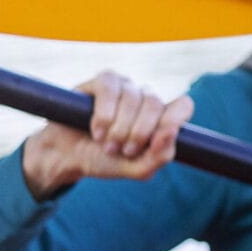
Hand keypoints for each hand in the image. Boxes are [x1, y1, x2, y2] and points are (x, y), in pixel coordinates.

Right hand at [20, 71, 193, 199]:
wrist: (68, 157)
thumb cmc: (106, 160)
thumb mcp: (137, 169)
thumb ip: (161, 156)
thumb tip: (172, 131)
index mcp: (161, 117)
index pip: (183, 106)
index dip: (173, 120)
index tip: (157, 140)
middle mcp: (145, 98)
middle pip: (155, 105)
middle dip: (138, 133)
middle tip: (122, 150)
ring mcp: (125, 87)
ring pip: (133, 98)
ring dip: (118, 129)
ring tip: (106, 145)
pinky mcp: (101, 81)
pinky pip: (110, 90)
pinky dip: (104, 115)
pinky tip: (96, 130)